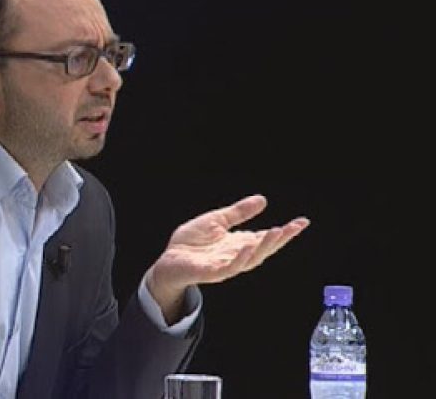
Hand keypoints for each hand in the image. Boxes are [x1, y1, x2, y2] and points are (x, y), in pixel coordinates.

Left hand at [146, 194, 309, 322]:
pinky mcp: (212, 272)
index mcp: (240, 243)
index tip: (302, 222)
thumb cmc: (192, 242)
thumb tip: (262, 200)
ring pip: (250, 259)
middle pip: (264, 249)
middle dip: (280, 239)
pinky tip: (248, 248)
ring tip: (276, 232)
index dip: (285, 231)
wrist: (170, 260)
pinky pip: (229, 267)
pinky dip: (240, 258)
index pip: (266, 237)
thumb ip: (239, 212)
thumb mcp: (217, 220)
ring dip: (264, 246)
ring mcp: (226, 265)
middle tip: (293, 227)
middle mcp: (237, 255)